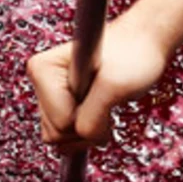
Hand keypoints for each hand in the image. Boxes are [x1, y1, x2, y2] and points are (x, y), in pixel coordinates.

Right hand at [27, 17, 170, 151]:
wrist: (142, 44)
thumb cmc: (132, 55)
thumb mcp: (115, 87)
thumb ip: (92, 118)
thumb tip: (80, 137)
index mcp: (42, 69)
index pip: (60, 123)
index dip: (87, 116)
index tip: (102, 93)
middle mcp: (40, 80)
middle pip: (55, 132)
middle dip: (85, 126)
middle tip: (105, 99)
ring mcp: (48, 93)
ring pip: (58, 137)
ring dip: (87, 130)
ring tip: (103, 103)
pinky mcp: (58, 103)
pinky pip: (64, 137)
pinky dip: (85, 132)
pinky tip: (98, 112)